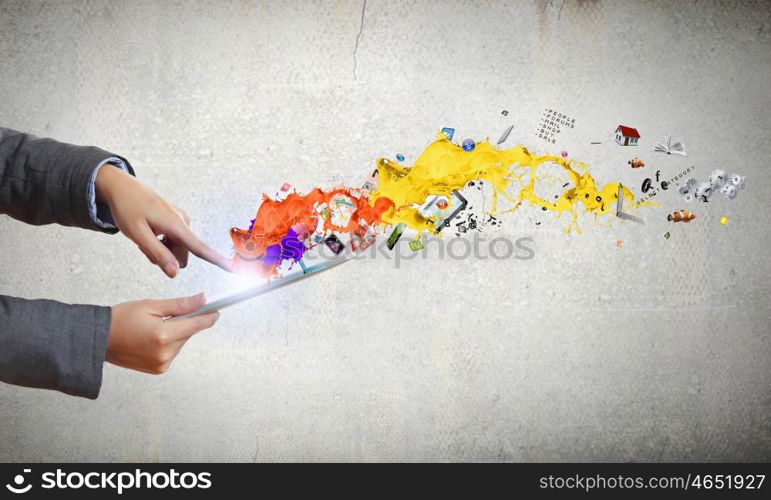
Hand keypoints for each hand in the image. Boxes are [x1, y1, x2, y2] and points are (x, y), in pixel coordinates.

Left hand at [95, 166, 231, 277]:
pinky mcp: (176, 221)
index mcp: (176, 225)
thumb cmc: (127, 207)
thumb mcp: (138, 234)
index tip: (233, 270)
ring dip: (161, 249)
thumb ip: (157, 254)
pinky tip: (149, 231)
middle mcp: (183, 222)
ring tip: (145, 235)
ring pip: (177, 250)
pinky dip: (161, 242)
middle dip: (165, 256)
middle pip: (182, 255)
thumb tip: (175, 272)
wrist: (122, 186)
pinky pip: (173, 241)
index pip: (200, 248)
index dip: (217, 260)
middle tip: (145, 243)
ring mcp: (180, 221)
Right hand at [107, 293, 218, 373]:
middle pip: (189, 333)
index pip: (196, 325)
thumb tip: (202, 300)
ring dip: (176, 334)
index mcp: (163, 335)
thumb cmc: (121, 319)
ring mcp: (161, 364)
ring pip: (181, 343)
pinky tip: (153, 338)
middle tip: (169, 315)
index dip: (208, 317)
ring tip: (155, 327)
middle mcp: (164, 353)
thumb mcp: (151, 305)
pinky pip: (173, 352)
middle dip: (185, 322)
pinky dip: (168, 344)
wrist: (99, 339)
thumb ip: (180, 305)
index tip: (216, 311)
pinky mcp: (158, 370)